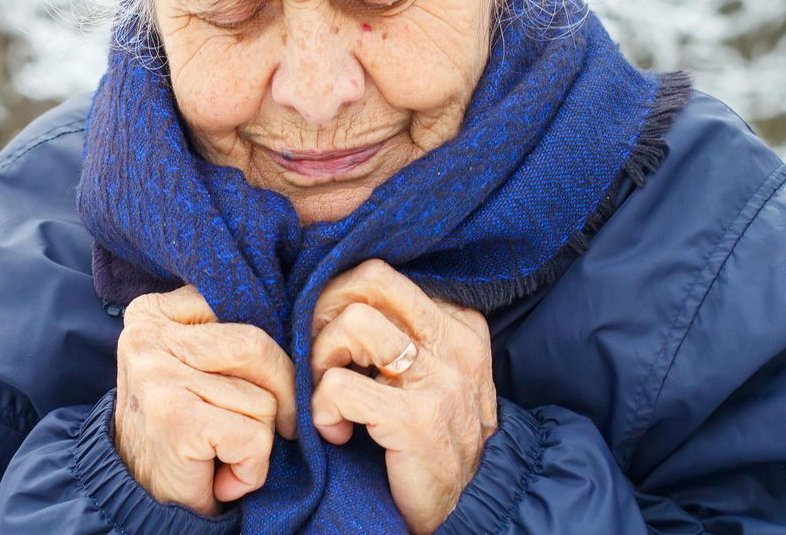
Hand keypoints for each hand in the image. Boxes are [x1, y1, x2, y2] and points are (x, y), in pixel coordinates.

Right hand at [114, 285, 297, 514]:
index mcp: (152, 312)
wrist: (141, 500)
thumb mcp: (196, 365)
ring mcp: (158, 376)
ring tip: (225, 453)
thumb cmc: (181, 430)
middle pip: (258, 346)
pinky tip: (224, 476)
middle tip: (266, 428)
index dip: (270, 354)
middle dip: (280, 396)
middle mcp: (147, 337)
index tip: (256, 388)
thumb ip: (230, 334)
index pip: (243, 306)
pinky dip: (252, 468)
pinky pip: (254, 437)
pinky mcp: (175, 419)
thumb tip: (302, 325)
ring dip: (260, 439)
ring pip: (262, 396)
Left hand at [309, 260, 497, 533]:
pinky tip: (337, 432)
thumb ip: (398, 332)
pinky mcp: (416, 418)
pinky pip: (339, 386)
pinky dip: (322, 410)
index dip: (339, 302)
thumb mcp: (426, 373)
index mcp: (459, 324)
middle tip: (324, 360)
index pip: (380, 275)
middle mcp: (456, 343)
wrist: (463, 509)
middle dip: (326, 314)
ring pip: (353, 322)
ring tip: (331, 396)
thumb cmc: (429, 437)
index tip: (334, 344)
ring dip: (323, 362)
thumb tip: (331, 297)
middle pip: (369, 281)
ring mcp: (440, 380)